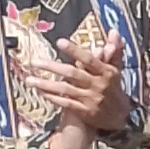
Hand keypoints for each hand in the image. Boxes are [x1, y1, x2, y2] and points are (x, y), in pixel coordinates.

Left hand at [17, 25, 129, 148]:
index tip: (59, 42)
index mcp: (106, 72)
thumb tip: (113, 32)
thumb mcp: (116, 68)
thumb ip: (113, 50)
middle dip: (52, 67)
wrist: (120, 116)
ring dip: (46, 84)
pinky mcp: (84, 111)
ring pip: (65, 89)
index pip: (88, 59)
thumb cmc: (114, 87)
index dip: (74, 50)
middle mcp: (97, 85)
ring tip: (29, 79)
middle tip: (34, 61)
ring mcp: (89, 99)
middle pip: (72, 74)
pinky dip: (52, 97)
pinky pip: (65, 103)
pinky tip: (40, 91)